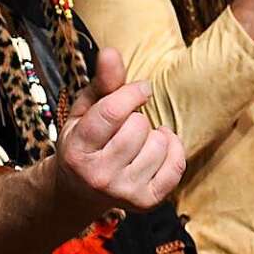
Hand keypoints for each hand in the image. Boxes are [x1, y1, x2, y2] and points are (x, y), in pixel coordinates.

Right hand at [57, 48, 184, 212]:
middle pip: (138, 127)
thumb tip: (111, 52)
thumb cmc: (85, 140)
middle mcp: (98, 176)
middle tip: (126, 126)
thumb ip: (101, 82)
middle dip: (137, 117)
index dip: (132, 93)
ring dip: (153, 134)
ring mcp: (123, 193)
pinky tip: (158, 147)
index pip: (112, 112)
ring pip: (158, 144)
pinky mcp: (146, 202)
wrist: (81, 189)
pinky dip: (172, 149)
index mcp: (77, 149)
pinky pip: (176, 165)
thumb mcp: (85, 110)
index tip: (141, 89)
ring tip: (138, 140)